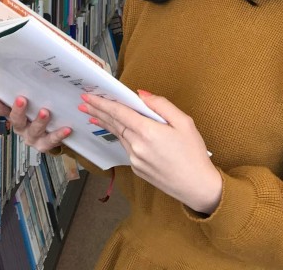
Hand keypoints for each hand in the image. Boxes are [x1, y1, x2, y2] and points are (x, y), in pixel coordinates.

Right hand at [0, 93, 71, 153]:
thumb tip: (27, 68)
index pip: (0, 109)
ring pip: (34, 130)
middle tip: (21, 99)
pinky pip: (51, 140)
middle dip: (18, 110)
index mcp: (15, 115)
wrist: (51, 134)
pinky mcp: (45, 144)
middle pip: (16, 120)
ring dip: (39, 121)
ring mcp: (33, 136)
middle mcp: (22, 127)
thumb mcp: (32, 100)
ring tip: (45, 112)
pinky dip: (58, 134)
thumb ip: (27, 88)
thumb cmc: (38, 112)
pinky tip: (66, 128)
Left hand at [79, 90, 222, 214]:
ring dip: (106, 123)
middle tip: (84, 103)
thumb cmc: (194, 153)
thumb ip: (161, 105)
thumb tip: (141, 95)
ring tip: (94, 114)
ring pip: (118, 136)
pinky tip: (117, 130)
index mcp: (148, 132)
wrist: (198, 187)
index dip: (103, 103)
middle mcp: (137, 146)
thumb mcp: (184, 122)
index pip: (119, 113)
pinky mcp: (137, 169)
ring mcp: (135, 160)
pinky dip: (120, 136)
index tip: (89, 97)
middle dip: (98, 111)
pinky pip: (126, 147)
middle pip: (114, 124)